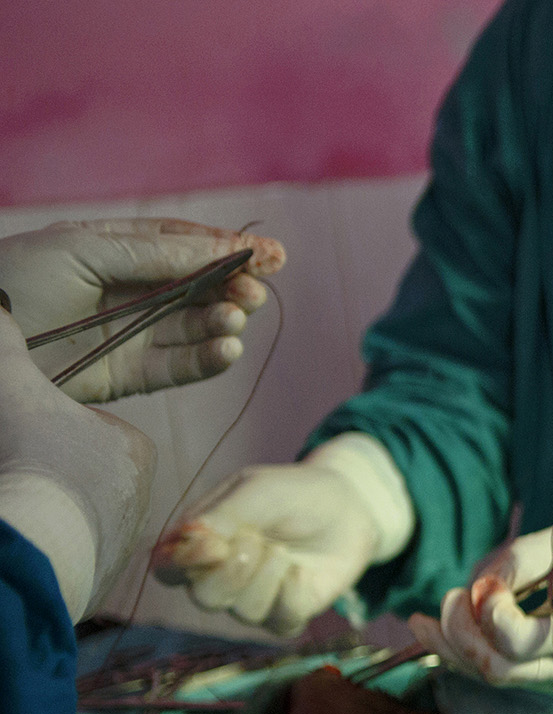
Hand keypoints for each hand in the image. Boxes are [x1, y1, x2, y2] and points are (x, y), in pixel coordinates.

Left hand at [0, 220, 285, 403]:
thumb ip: (153, 253)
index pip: (183, 244)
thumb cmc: (17, 281)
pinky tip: (228, 350)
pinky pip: (181, 368)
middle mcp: (129, 291)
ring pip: (197, 327)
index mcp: (114, 249)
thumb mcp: (83, 250)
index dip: (228, 248)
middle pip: (200, 287)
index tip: (273, 254)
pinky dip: (210, 360)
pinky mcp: (130, 377)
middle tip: (255, 291)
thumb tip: (220, 251)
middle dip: (234, 286)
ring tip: (235, 318)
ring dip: (224, 322)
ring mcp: (131, 334)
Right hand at [0, 306, 153, 614]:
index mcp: (133, 449)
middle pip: (83, 473)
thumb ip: (5, 346)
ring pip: (78, 511)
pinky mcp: (104, 575)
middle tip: (22, 471)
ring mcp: (126, 536)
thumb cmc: (34, 459)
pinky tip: (31, 535)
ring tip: (25, 501)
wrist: (41, 542)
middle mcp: (144, 495)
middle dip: (50, 471)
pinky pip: (72, 550)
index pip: (90, 432)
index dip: (49, 431)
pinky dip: (50, 542)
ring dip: (49, 507)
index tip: (27, 438)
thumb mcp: (13, 390)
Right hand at [154, 455, 387, 634]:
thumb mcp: (255, 491)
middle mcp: (220, 577)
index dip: (181, 565)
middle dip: (231, 572)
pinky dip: (291, 595)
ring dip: (266, 578)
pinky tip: (300, 573)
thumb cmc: (293, 494)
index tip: (211, 545)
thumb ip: (220, 516)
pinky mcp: (288, 614)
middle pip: (203, 598)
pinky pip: (280, 622)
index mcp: (200, 544)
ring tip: (282, 550)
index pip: (167, 569)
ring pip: (243, 612)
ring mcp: (255, 599)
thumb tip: (187, 540)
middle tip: (255, 540)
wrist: (349, 508)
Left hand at [410, 522, 552, 684]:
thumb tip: (473, 586)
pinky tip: (450, 632)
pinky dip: (475, 653)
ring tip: (428, 620)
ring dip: (456, 649)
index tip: (491, 581)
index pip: (514, 640)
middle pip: (495, 670)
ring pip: (496, 678)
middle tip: (450, 597)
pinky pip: (511, 672)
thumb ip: (518, 559)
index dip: (487, 609)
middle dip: (459, 635)